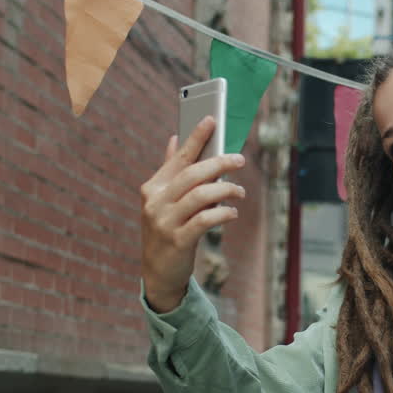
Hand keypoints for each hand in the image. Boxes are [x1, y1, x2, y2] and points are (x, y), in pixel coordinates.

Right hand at [140, 116, 246, 312]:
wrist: (158, 273)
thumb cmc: (167, 230)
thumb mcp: (164, 201)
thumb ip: (170, 172)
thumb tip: (176, 139)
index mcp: (153, 188)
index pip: (178, 158)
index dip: (195, 137)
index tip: (211, 119)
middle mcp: (156, 202)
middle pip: (193, 174)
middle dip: (219, 163)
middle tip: (239, 159)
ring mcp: (165, 222)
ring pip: (201, 195)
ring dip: (226, 189)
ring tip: (240, 190)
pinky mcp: (178, 240)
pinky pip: (205, 220)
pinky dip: (223, 213)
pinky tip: (232, 212)